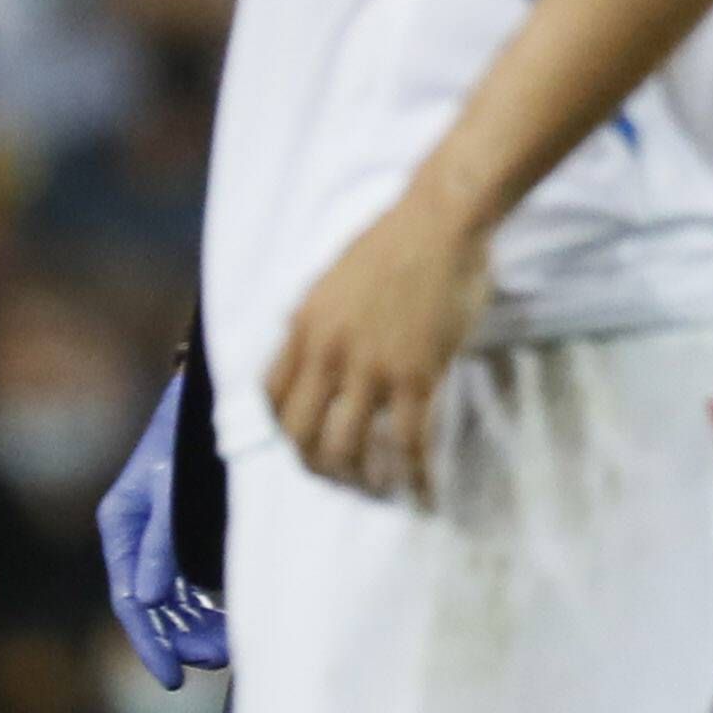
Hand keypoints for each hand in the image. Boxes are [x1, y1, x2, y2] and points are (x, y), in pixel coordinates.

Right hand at [97, 375, 228, 687]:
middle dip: (184, 639)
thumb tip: (147, 599)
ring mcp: (167, 535)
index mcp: (122, 524)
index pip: (131, 600)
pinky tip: (239, 618)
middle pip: (155, 607)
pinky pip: (200, 581)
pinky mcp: (196, 530)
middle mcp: (140, 535)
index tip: (172, 678)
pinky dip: (215, 603)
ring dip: (201, 627)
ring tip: (233, 647)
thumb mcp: (172, 484)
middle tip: (220, 660)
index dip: (151, 643)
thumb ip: (162, 540)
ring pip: (179, 599)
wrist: (221, 390)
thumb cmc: (192, 431)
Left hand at [267, 196, 492, 501]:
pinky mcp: (415, 376)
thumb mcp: (334, 279)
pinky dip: (414, 475)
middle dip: (316, 466)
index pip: (272, 397)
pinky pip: (407, 441)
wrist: (440, 220)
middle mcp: (326, 354)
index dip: (284, 428)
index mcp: (302, 327)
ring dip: (359, 480)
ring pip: (347, 446)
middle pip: (301, 433)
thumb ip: (322, 319)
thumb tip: (324, 348)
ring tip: (379, 490)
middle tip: (340, 479)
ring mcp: (370, 368)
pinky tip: (424, 492)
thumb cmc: (397, 238)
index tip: (305, 440)